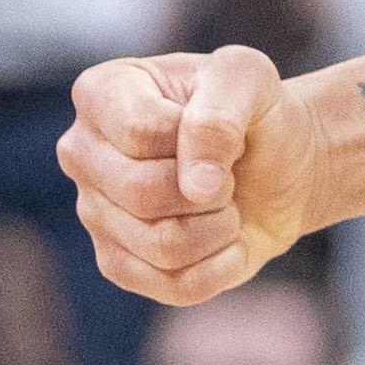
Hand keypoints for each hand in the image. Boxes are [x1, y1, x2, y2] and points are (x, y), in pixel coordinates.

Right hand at [60, 47, 322, 302]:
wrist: (281, 164)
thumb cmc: (256, 112)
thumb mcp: (249, 80)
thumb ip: (220, 113)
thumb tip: (196, 185)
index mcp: (100, 93)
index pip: (141, 133)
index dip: (201, 138)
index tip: (224, 125)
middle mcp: (82, 153)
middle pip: (143, 192)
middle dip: (212, 187)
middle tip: (229, 172)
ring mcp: (94, 213)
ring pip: (162, 244)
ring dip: (220, 225)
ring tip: (226, 201)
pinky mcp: (119, 265)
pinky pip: (177, 284)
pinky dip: (223, 263)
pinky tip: (226, 237)